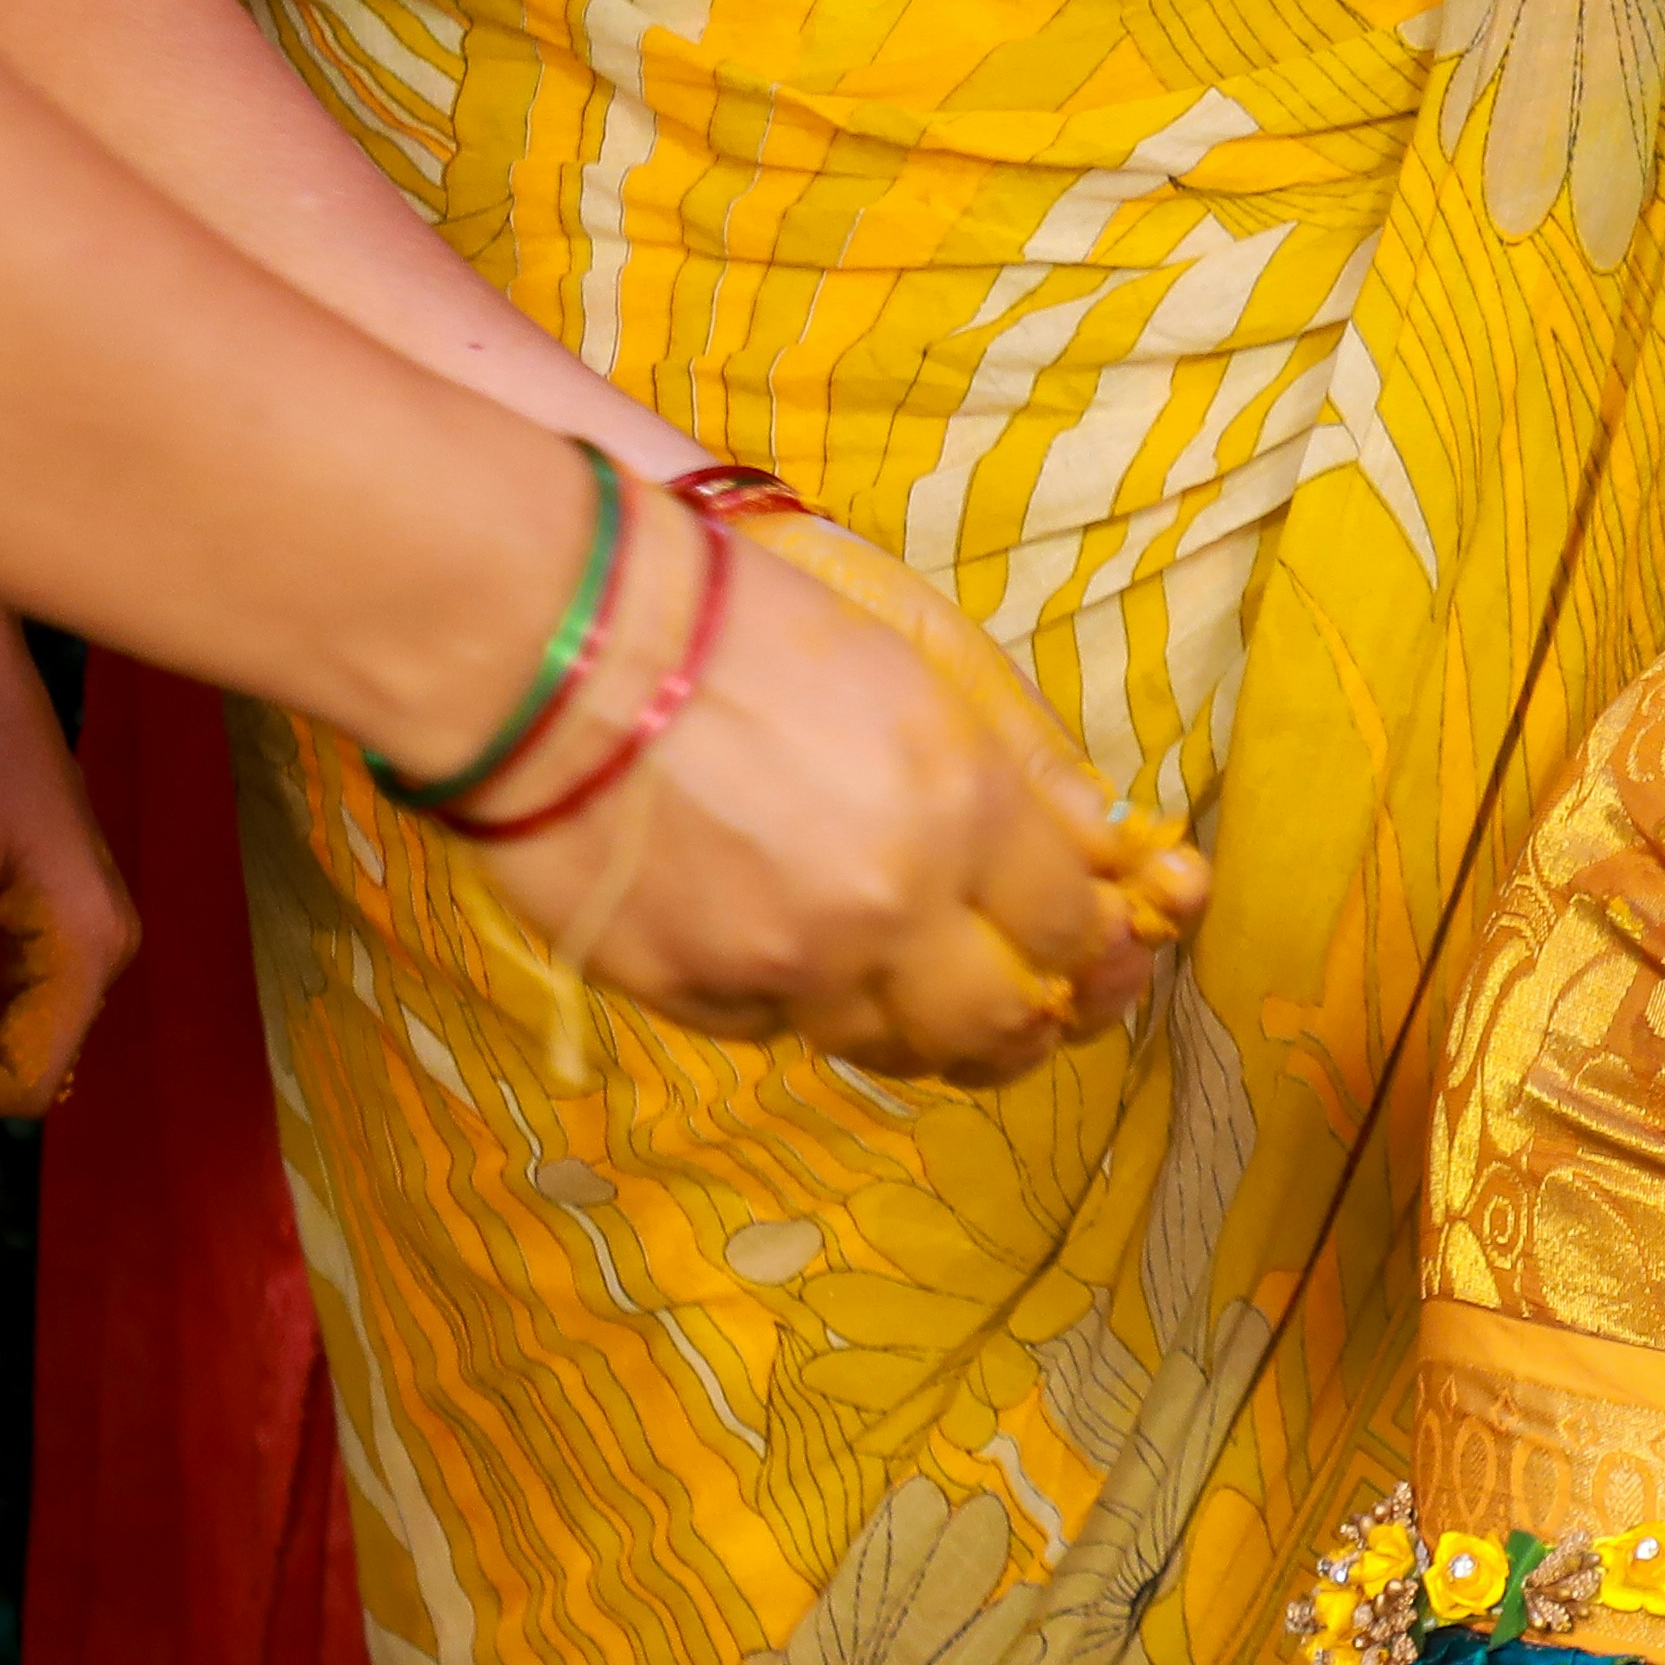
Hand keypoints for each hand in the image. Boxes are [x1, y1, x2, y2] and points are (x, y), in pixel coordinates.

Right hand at [463, 489, 1189, 1086]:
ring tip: (916, 991)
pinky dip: (797, 1001)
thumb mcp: (918, 656)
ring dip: (917, 1028)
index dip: (1089, 943)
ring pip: (889, 1047)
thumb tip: (1107, 849)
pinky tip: (787, 948)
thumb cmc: (743, 618)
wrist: (557, 644)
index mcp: (963, 804)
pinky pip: (777, 1027)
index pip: (1069, 926)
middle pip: (997, 1023)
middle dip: (1026, 1022)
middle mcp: (890, 904)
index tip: (1084, 940)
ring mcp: (786, 963)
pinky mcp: (692, 993)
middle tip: (1025, 1007)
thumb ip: (1022, 767)